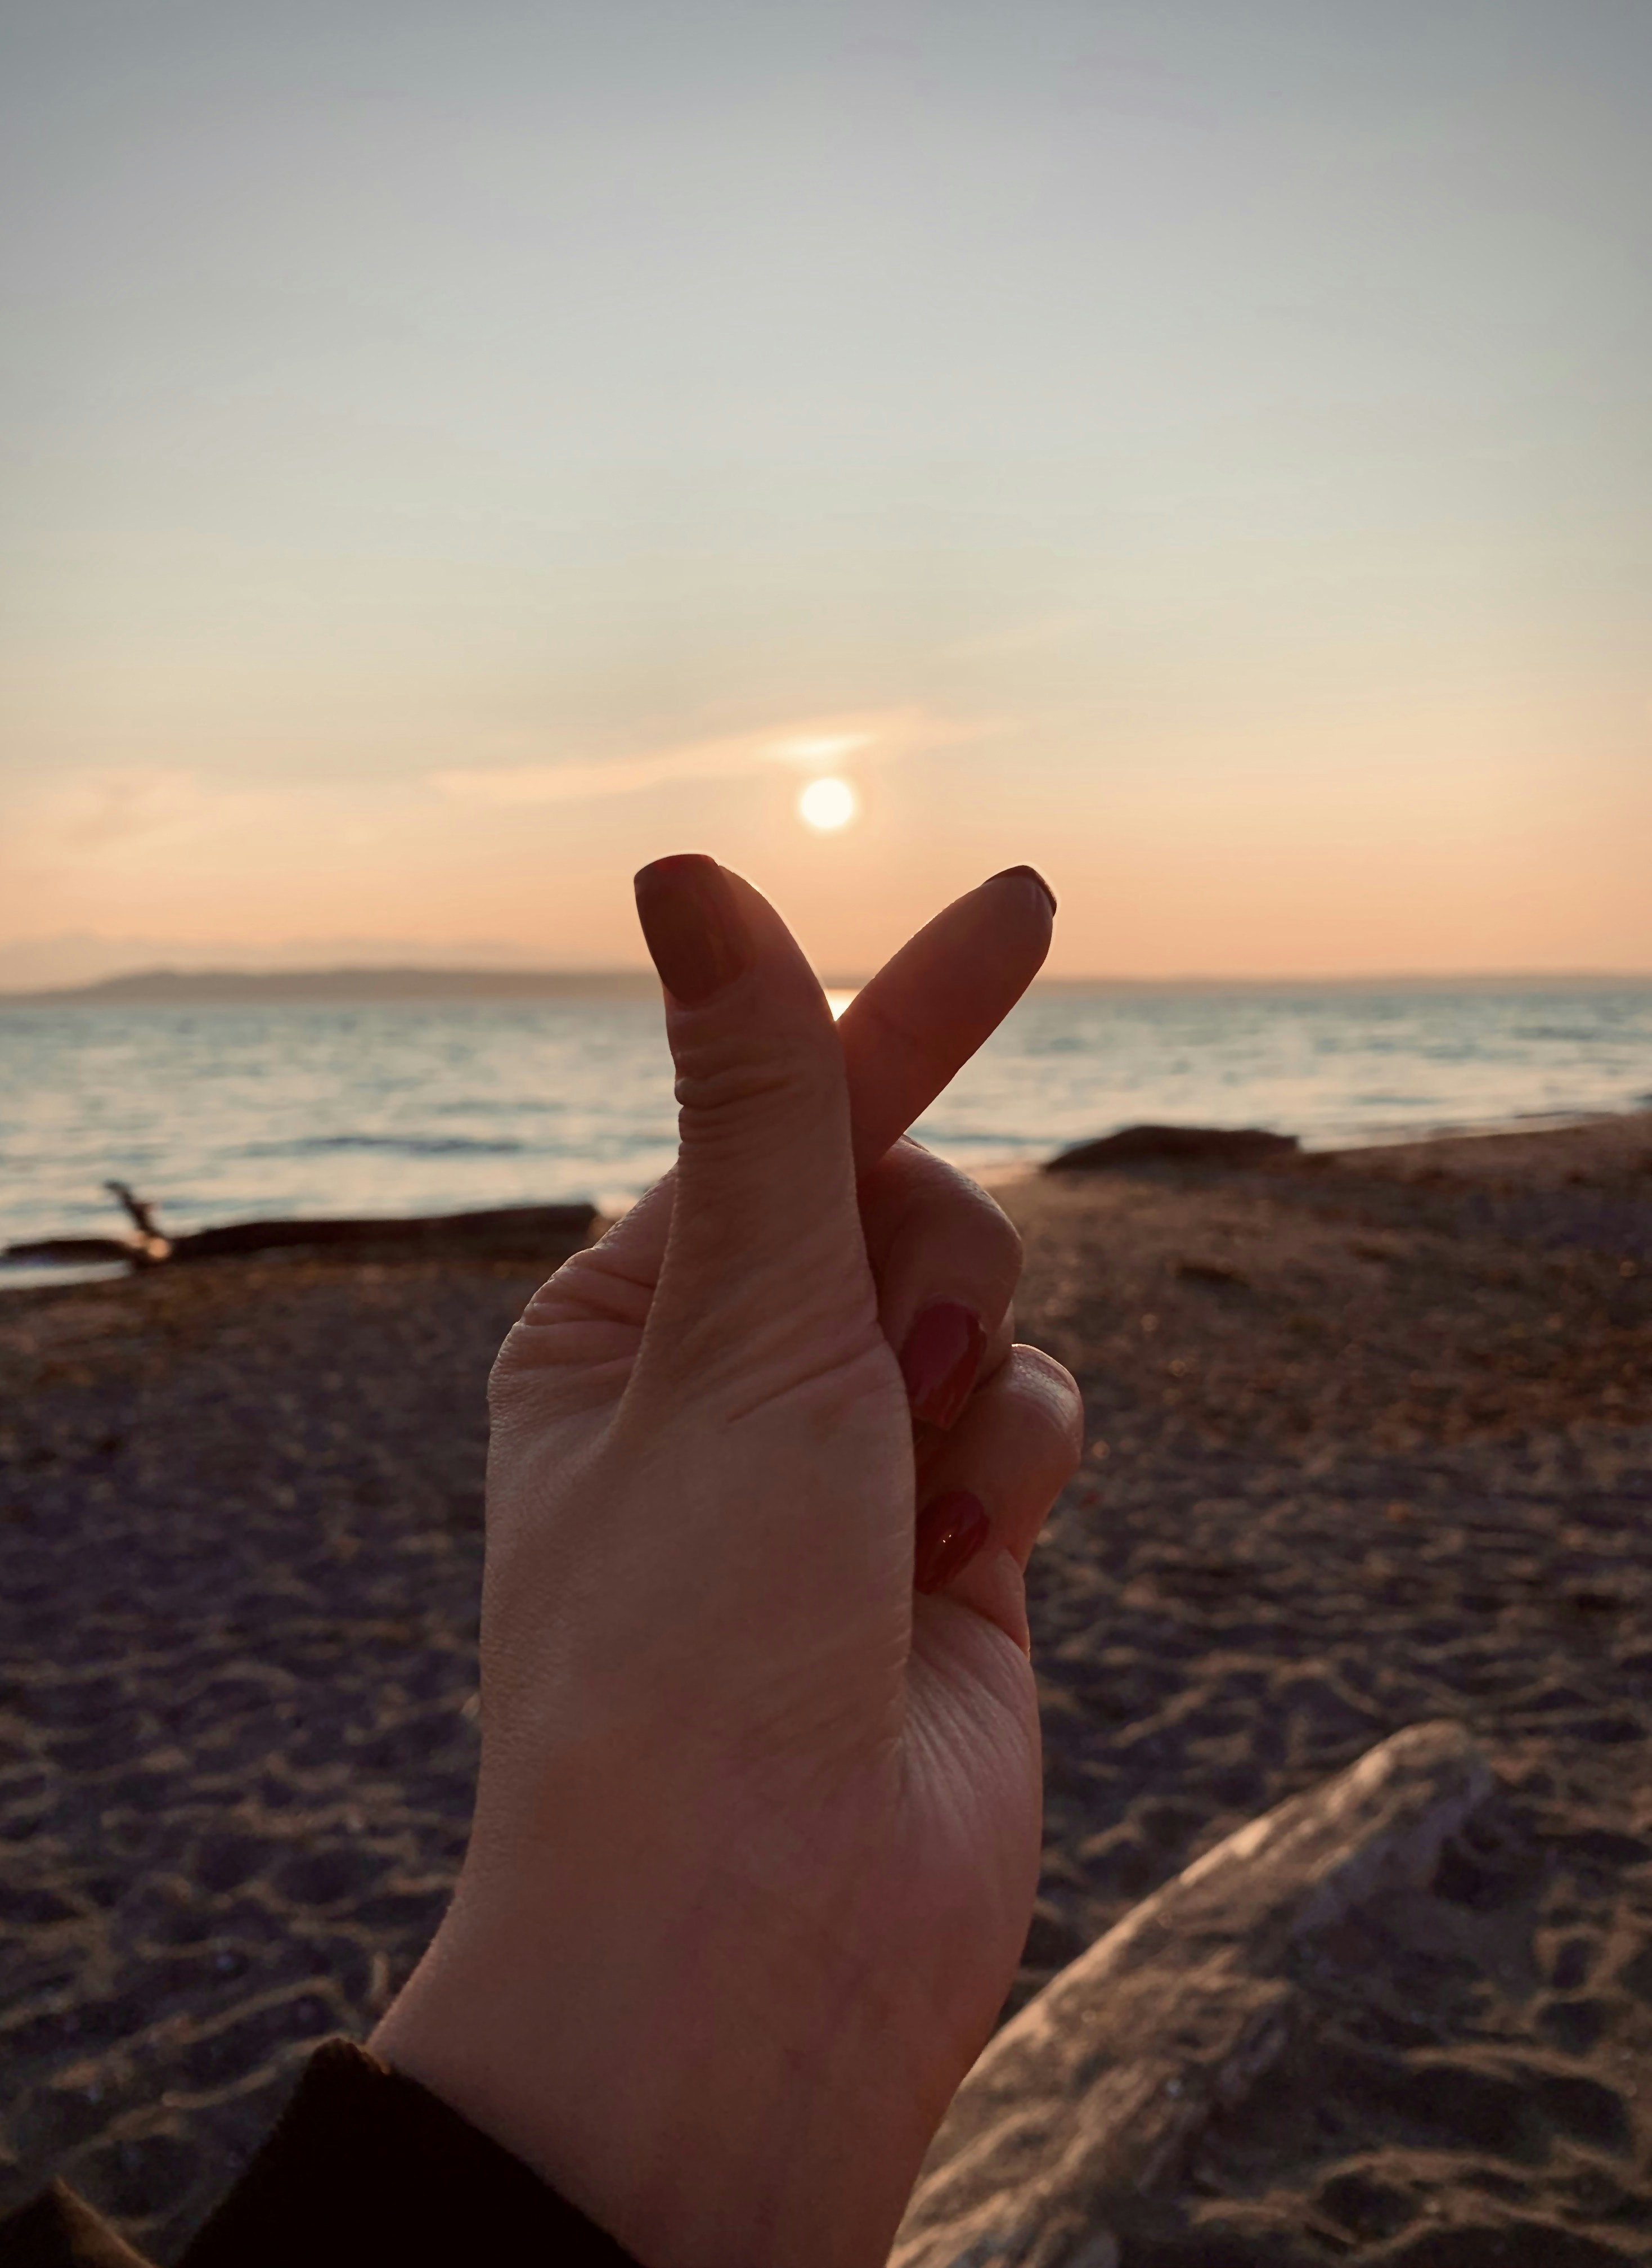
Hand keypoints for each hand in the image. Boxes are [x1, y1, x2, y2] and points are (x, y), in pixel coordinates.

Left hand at [372, 859, 1082, 2267]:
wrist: (763, 1932)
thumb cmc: (698, 1625)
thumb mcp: (735, 1326)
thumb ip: (765, 1100)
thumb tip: (688, 874)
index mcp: (629, 1311)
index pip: (789, 1111)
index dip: (915, 1003)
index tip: (1034, 899)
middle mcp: (738, 1373)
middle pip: (907, 1198)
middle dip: (922, 1261)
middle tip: (880, 1362)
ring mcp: (854, 1460)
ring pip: (995, 1305)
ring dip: (971, 1383)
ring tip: (902, 1504)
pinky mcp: (958, 1540)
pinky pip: (1042, 1413)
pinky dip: (1016, 1473)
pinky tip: (954, 1577)